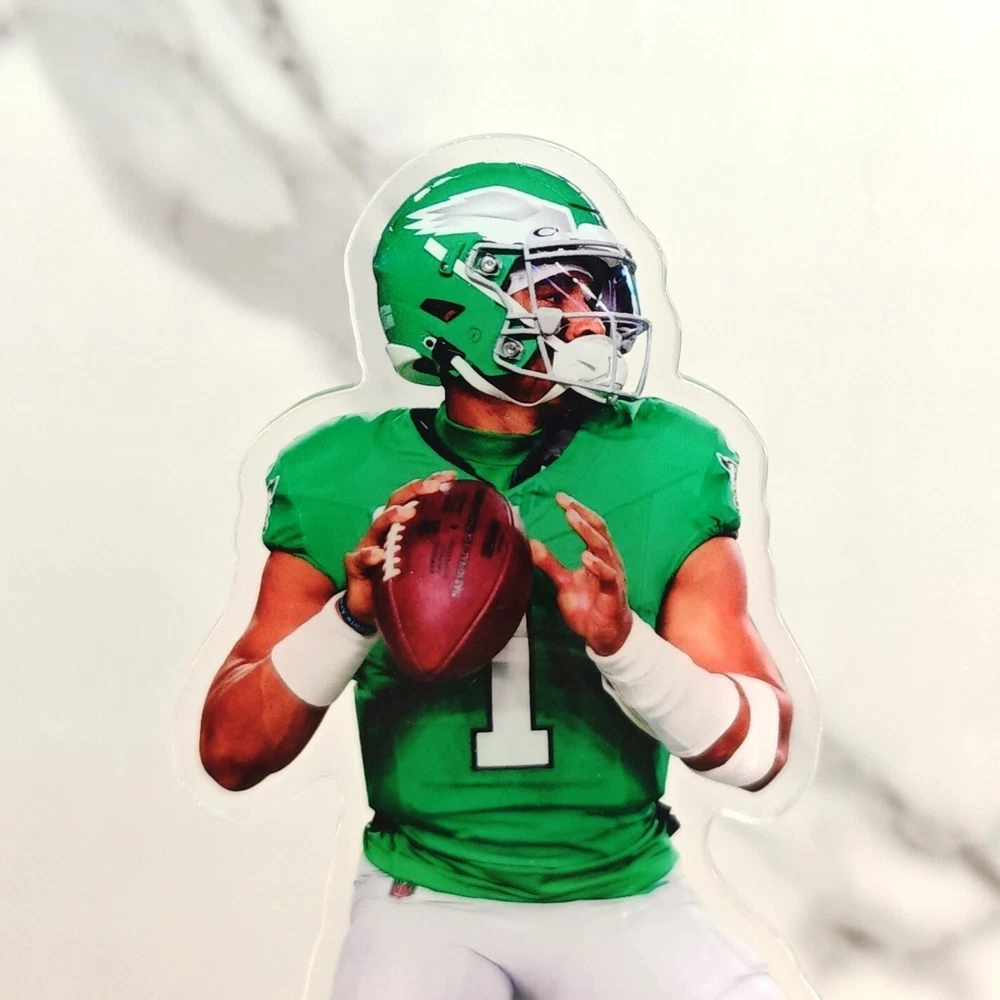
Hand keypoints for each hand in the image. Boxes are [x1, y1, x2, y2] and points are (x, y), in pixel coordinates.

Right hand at [343, 470, 456, 624]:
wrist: (372, 611)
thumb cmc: (404, 584)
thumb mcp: (427, 564)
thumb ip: (445, 551)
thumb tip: (482, 543)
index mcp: (404, 527)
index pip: (417, 499)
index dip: (432, 484)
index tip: (452, 477)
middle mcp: (386, 530)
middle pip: (397, 502)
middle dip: (415, 490)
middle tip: (433, 486)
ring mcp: (369, 545)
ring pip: (378, 524)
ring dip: (392, 516)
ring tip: (407, 513)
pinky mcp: (355, 565)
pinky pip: (359, 558)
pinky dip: (368, 555)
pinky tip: (377, 555)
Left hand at [530, 493, 632, 655]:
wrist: (605, 636)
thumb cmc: (589, 608)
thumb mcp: (564, 583)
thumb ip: (550, 564)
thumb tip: (532, 544)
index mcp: (598, 556)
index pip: (590, 526)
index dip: (577, 511)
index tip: (560, 498)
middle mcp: (608, 561)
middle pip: (599, 531)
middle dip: (582, 515)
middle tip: (566, 503)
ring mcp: (613, 576)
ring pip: (604, 548)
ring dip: (588, 532)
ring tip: (573, 518)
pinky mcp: (614, 594)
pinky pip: (609, 577)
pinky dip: (598, 566)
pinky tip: (586, 557)